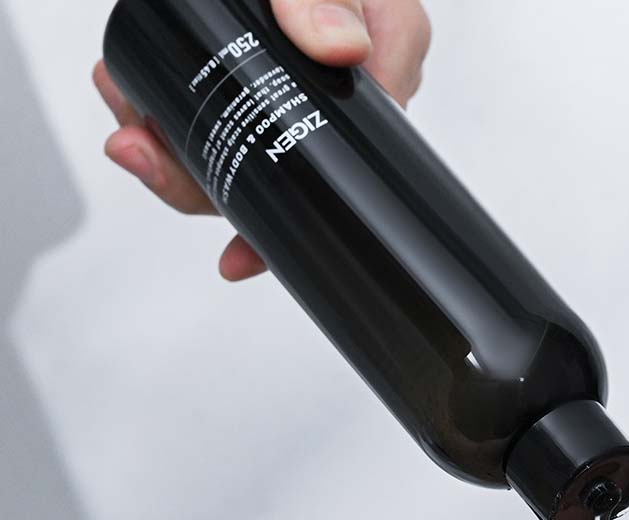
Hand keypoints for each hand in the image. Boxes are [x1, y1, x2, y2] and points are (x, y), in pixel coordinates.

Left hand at [92, 0, 430, 281]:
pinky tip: (139, 114)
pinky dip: (175, 127)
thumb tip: (339, 49)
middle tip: (145, 153)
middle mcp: (347, 79)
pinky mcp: (263, 75)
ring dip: (180, 154)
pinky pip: (228, 123)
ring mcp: (303, 81)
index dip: (303, 208)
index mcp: (386, 50)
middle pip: (295, 168)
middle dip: (210, 181)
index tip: (245, 247)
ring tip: (129, 124)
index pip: (360, 153)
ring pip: (253, 152)